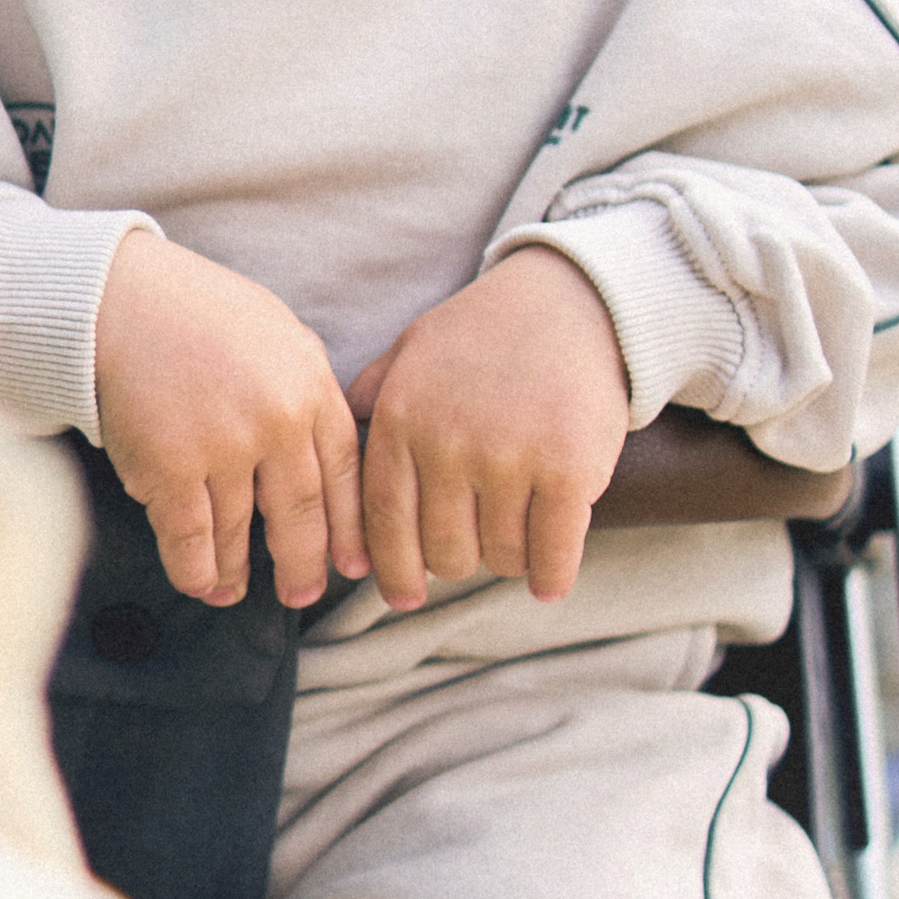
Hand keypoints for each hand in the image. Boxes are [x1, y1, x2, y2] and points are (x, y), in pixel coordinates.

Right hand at [94, 232, 366, 611]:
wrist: (116, 298)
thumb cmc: (195, 311)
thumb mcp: (277, 334)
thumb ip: (305, 387)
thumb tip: (325, 444)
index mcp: (309, 386)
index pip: (344, 473)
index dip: (349, 526)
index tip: (353, 563)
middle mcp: (275, 422)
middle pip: (300, 513)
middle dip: (303, 563)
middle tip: (302, 593)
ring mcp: (223, 448)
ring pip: (239, 532)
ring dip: (237, 570)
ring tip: (236, 591)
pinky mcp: (170, 469)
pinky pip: (189, 539)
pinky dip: (196, 570)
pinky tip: (201, 584)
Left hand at [349, 247, 630, 611]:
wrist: (570, 300)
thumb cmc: (484, 333)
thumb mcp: (412, 351)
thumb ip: (372, 398)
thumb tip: (328, 445)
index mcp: (400, 420)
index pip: (384, 522)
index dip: (394, 570)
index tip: (402, 597)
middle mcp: (447, 443)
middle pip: (444, 553)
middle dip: (459, 561)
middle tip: (475, 546)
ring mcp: (508, 457)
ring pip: (499, 557)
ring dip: (509, 558)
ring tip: (518, 534)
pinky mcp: (568, 469)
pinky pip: (551, 554)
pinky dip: (550, 576)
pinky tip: (548, 579)